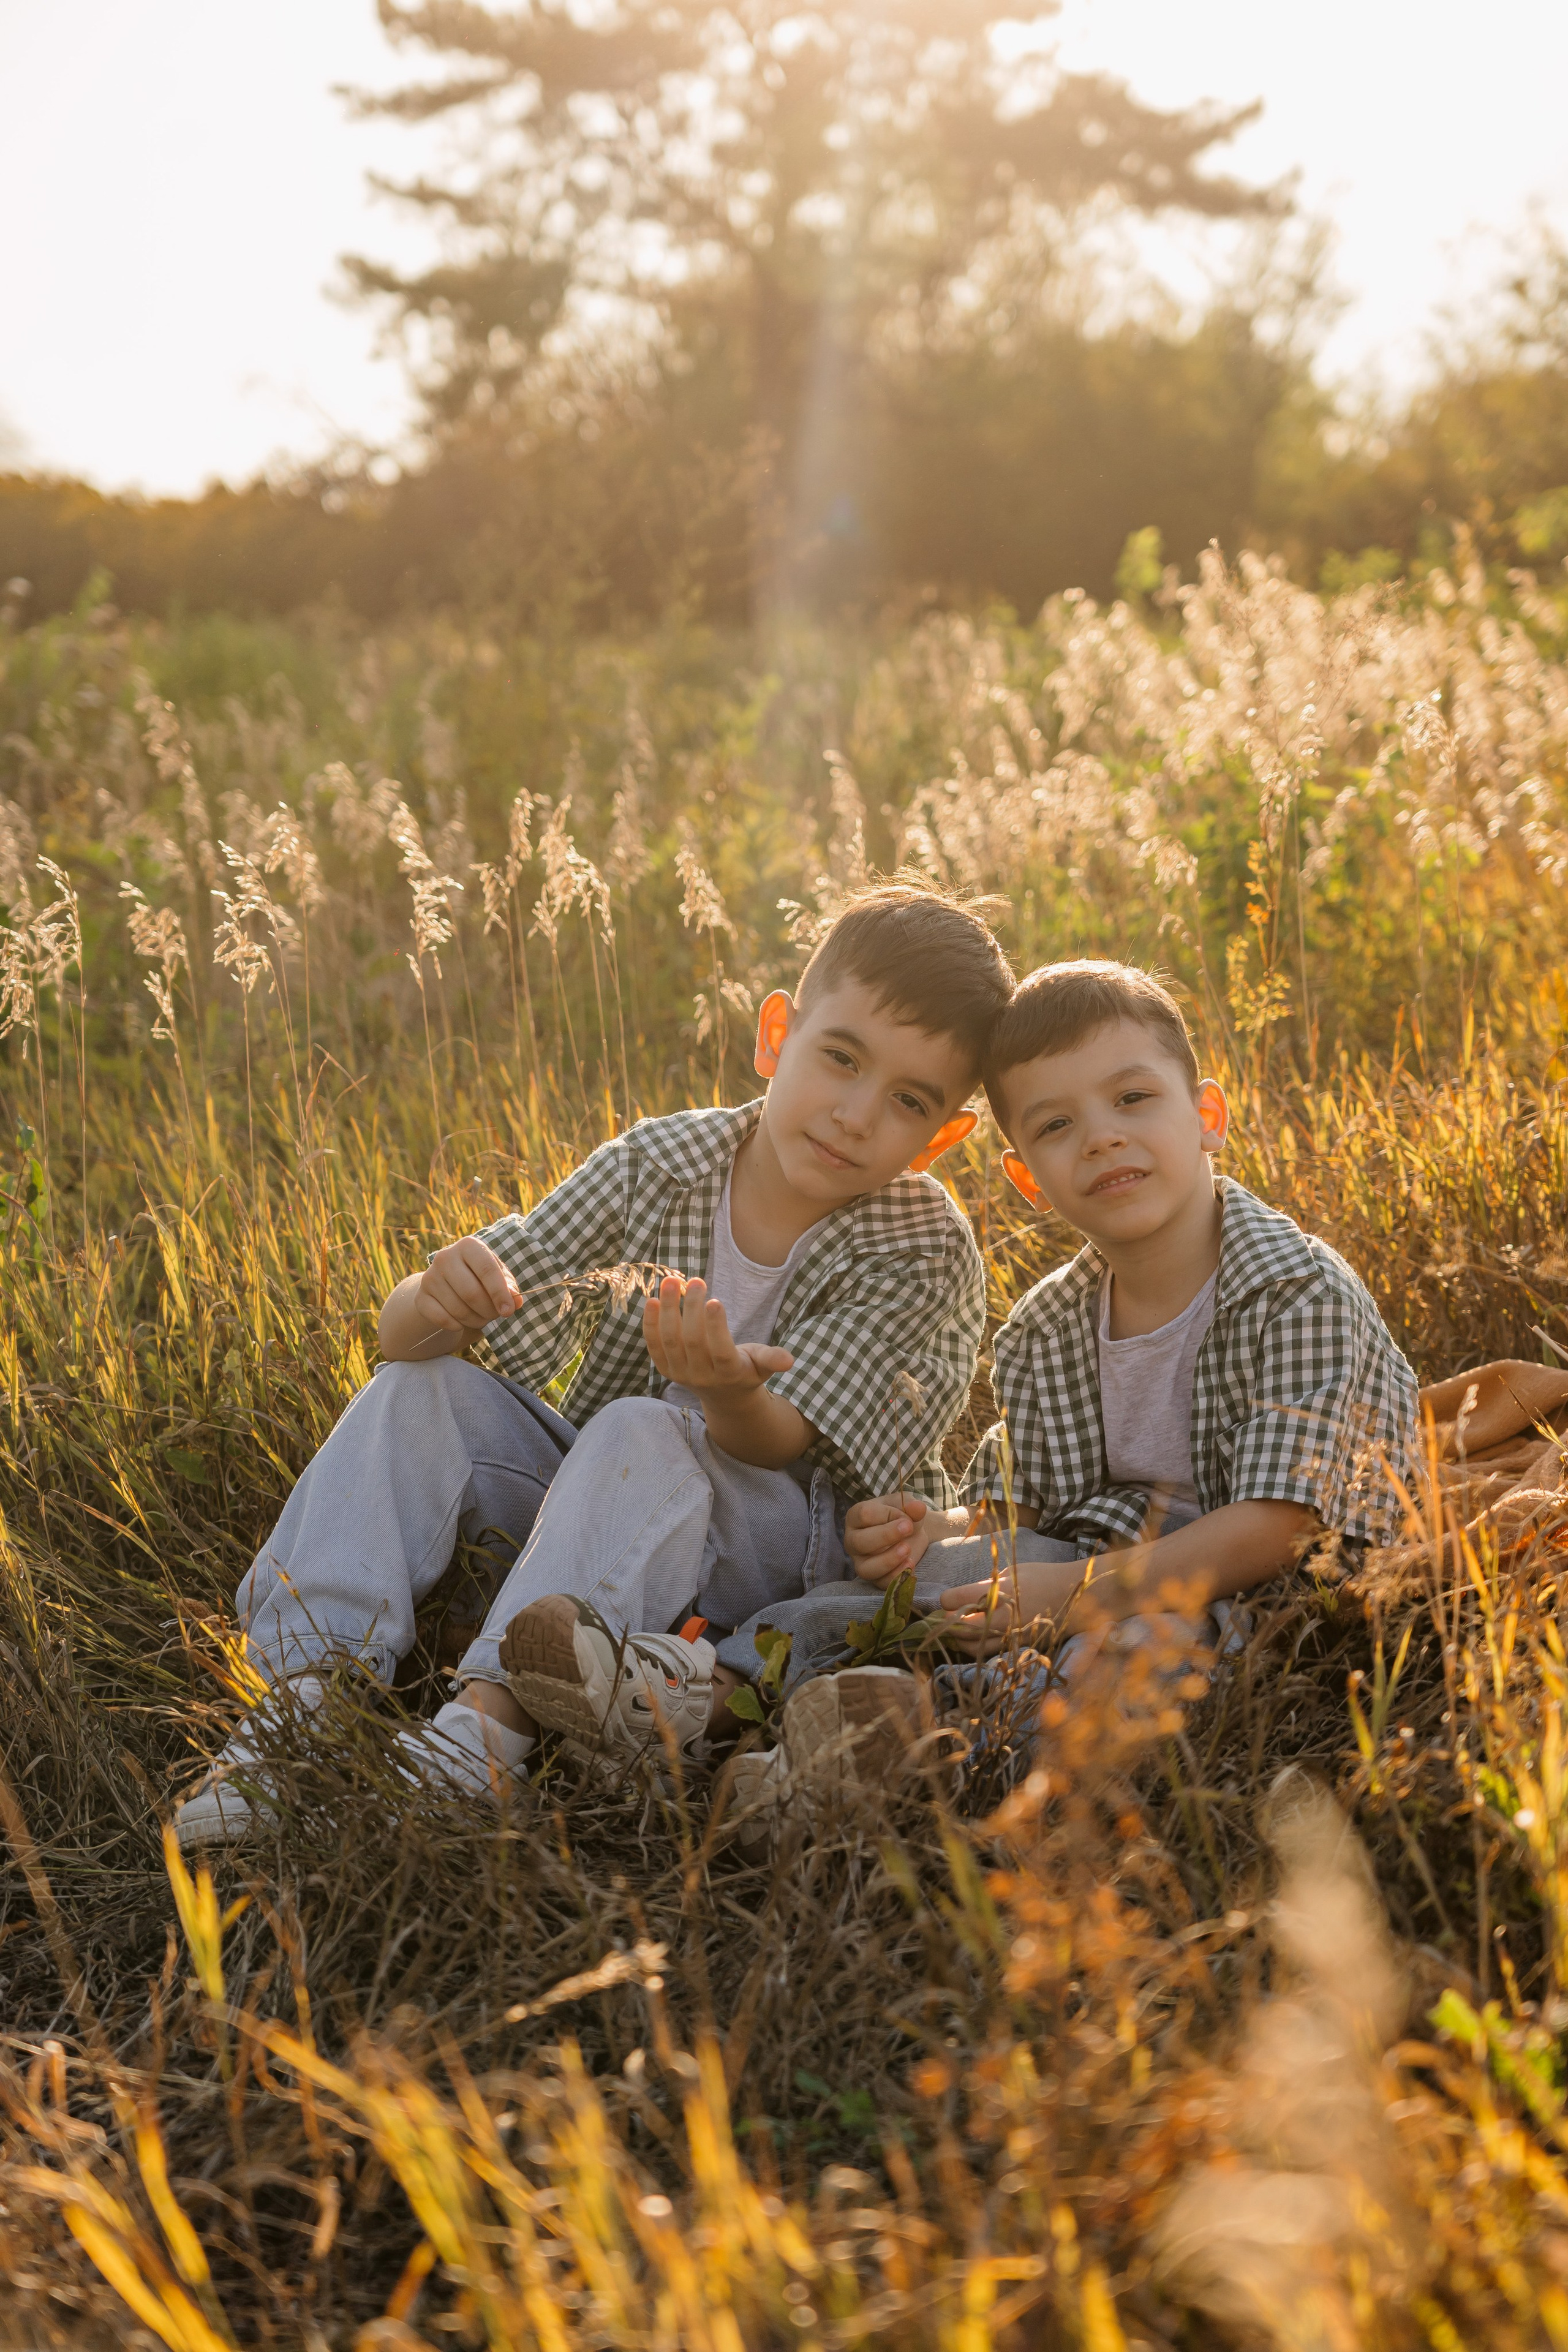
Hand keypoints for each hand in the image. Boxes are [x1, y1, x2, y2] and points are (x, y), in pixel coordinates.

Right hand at [415, 1236, 523, 1338]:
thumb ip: (508, 1287)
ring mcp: (429, 1277)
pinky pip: (442, 1318)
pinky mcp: (421, 1297)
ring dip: (475, 1320)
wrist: (447, 1283)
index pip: (486, 1269)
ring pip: (458, 1309)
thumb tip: (515, 1301)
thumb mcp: (497, 1277)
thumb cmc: (479, 1278)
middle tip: (495, 1316)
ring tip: (481, 1318)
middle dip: (488, 1310)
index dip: (499, 1293)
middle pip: (471, 1292)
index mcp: (469, 1246)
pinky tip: (461, 1323)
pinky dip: (456, 1326)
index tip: (508, 1311)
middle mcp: (445, 1257)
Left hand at [642, 1275, 793, 1400]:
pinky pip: (655, 1346)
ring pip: (671, 1341)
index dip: (716, 1327)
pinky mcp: (666, 1369)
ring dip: (668, 1310)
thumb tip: (789, 1360)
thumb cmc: (746, 1369)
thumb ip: (772, 1359)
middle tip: (697, 1281)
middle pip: (692, 1341)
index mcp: (729, 1373)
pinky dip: (650, 1324)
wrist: (723, 1395)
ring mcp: (681, 1374)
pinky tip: (651, 1301)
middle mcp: (703, 1376)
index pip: (721, 1351)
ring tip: (671, 1282)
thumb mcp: (762, 1364)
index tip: (715, 1301)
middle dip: (692, 1309)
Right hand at [845, 1492, 937, 1587]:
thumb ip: (911, 1505)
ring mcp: (861, 1562)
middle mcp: (853, 1540)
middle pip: (860, 1542)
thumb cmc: (900, 1515)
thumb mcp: (905, 1505)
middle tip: (908, 1528)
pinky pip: (880, 1583)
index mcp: (855, 1517)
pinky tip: (910, 1565)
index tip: (905, 1516)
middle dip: (886, 1535)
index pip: (864, 1515)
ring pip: (865, 1569)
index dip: (887, 1514)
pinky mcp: (874, 1578)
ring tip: (907, 1549)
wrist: (911, 1533)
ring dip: (888, 1560)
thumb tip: (918, 1508)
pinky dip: (896, 1576)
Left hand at [938, 1556, 1095, 1656]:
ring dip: (960, 1639)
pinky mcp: (1018, 1647)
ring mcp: (1010, 1635)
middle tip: (949, 1616)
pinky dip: (979, 1647)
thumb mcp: (1011, 1572)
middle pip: (958, 1628)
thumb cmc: (1042, 1577)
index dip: (946, 1600)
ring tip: (962, 1628)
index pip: (954, 1599)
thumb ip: (985, 1586)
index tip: (948, 1599)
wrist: (1074, 1595)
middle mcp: (1001, 1617)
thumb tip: (964, 1598)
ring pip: (971, 1647)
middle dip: (948, 1622)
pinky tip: (980, 1637)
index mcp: (997, 1592)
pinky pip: (989, 1652)